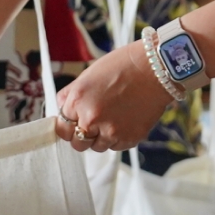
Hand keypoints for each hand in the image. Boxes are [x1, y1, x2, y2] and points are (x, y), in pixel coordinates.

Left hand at [49, 42, 172, 153]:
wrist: (154, 69)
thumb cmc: (122, 66)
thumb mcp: (88, 75)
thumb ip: (70, 96)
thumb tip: (60, 109)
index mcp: (78, 101)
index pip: (61, 128)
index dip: (68, 125)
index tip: (73, 123)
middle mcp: (92, 119)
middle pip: (77, 144)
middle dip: (82, 135)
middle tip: (93, 122)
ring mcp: (111, 132)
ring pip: (97, 147)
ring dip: (101, 137)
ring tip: (113, 117)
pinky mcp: (129, 139)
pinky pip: (116, 146)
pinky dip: (118, 137)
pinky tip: (125, 119)